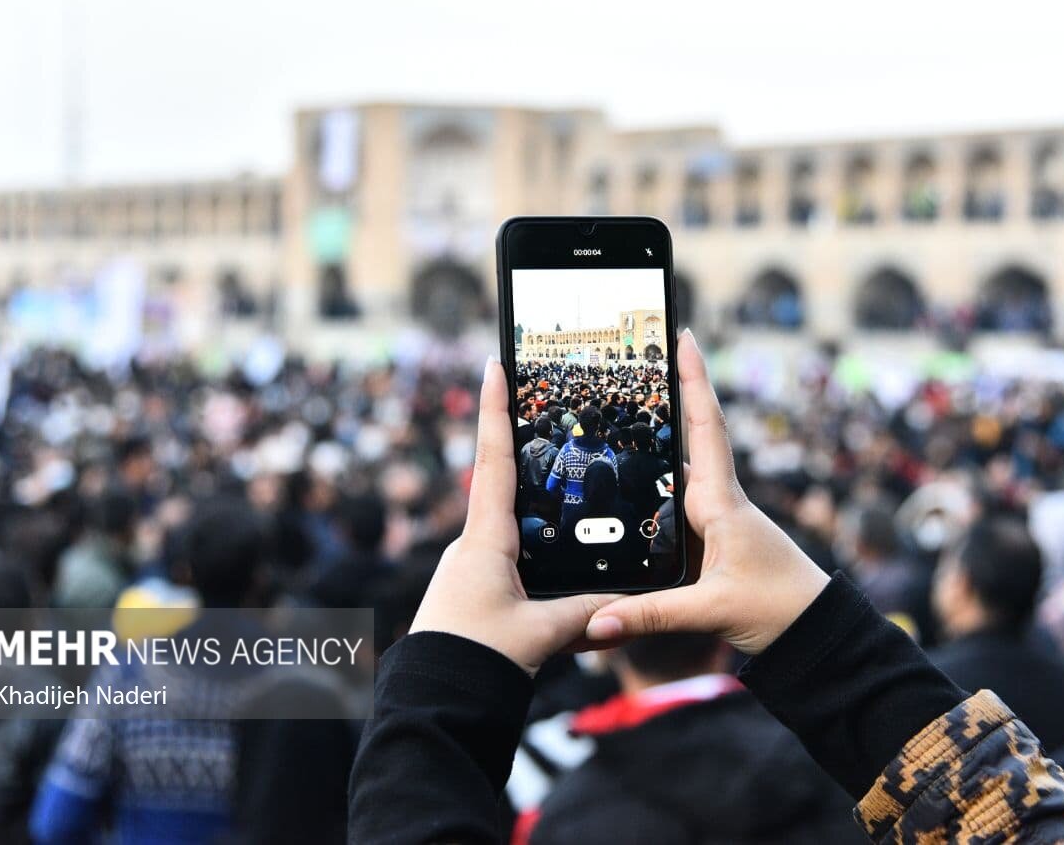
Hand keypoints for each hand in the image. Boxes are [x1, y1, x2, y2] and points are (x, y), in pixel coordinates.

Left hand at [410, 358, 619, 674]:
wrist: (434, 700)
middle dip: (528, 456)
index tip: (494, 363)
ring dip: (538, 522)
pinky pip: (510, 563)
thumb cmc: (476, 659)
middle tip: (550, 418)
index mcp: (484, 540)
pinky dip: (535, 562)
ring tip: (574, 511)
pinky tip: (557, 582)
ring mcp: (470, 567)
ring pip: (512, 531)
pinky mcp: (474, 591)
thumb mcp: (540, 633)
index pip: (493, 459)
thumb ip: (585, 613)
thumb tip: (628, 602)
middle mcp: (472, 545)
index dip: (495, 409)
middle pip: (504, 486)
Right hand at [585, 330, 830, 655]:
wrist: (814, 633)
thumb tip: (596, 621)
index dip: (695, 380)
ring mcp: (716, 518)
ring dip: (661, 435)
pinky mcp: (712, 538)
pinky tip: (632, 479)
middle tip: (643, 351)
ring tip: (624, 403)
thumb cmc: (779, 611)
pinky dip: (656, 482)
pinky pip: (676, 500)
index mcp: (722, 503)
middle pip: (693, 434)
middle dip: (672, 391)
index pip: (707, 428)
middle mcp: (719, 501)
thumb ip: (651, 615)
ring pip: (682, 467)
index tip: (685, 335)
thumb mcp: (711, 611)